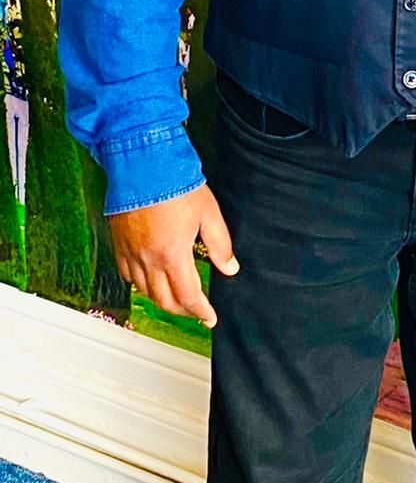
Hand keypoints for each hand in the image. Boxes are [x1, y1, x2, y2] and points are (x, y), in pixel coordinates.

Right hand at [109, 184, 237, 329]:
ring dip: (162, 299)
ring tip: (176, 297)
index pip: (188, 296)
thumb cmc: (175, 184)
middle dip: (183, 310)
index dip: (200, 311)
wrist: (143, 165)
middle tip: (196, 310)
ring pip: (144, 291)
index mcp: (172, 255)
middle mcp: (148, 260)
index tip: (209, 317)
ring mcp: (130, 253)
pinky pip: (127, 275)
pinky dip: (140, 284)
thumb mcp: (209, 213)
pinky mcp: (118, 244)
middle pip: (164, 300)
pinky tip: (150, 279)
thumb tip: (230, 268)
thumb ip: (220, 244)